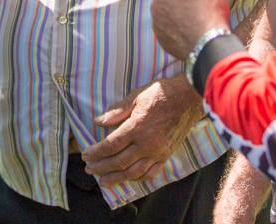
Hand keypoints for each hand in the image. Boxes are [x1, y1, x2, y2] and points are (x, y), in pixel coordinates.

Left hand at [82, 76, 202, 183]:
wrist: (189, 98)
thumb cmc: (161, 93)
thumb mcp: (136, 96)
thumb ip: (117, 111)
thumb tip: (98, 122)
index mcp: (137, 127)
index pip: (111, 145)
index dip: (96, 152)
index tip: (85, 155)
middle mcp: (147, 143)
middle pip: (119, 161)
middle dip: (101, 167)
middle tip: (89, 169)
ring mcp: (158, 152)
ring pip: (133, 172)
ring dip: (116, 178)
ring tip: (103, 181)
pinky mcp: (167, 155)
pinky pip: (151, 173)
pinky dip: (138, 178)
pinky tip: (128, 179)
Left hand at [152, 0, 230, 59]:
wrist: (208, 47)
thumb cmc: (209, 13)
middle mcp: (156, 6)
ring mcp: (157, 24)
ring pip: (164, 9)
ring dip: (176, 6)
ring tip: (193, 9)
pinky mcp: (162, 39)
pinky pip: (167, 25)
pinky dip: (176, 22)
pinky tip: (190, 25)